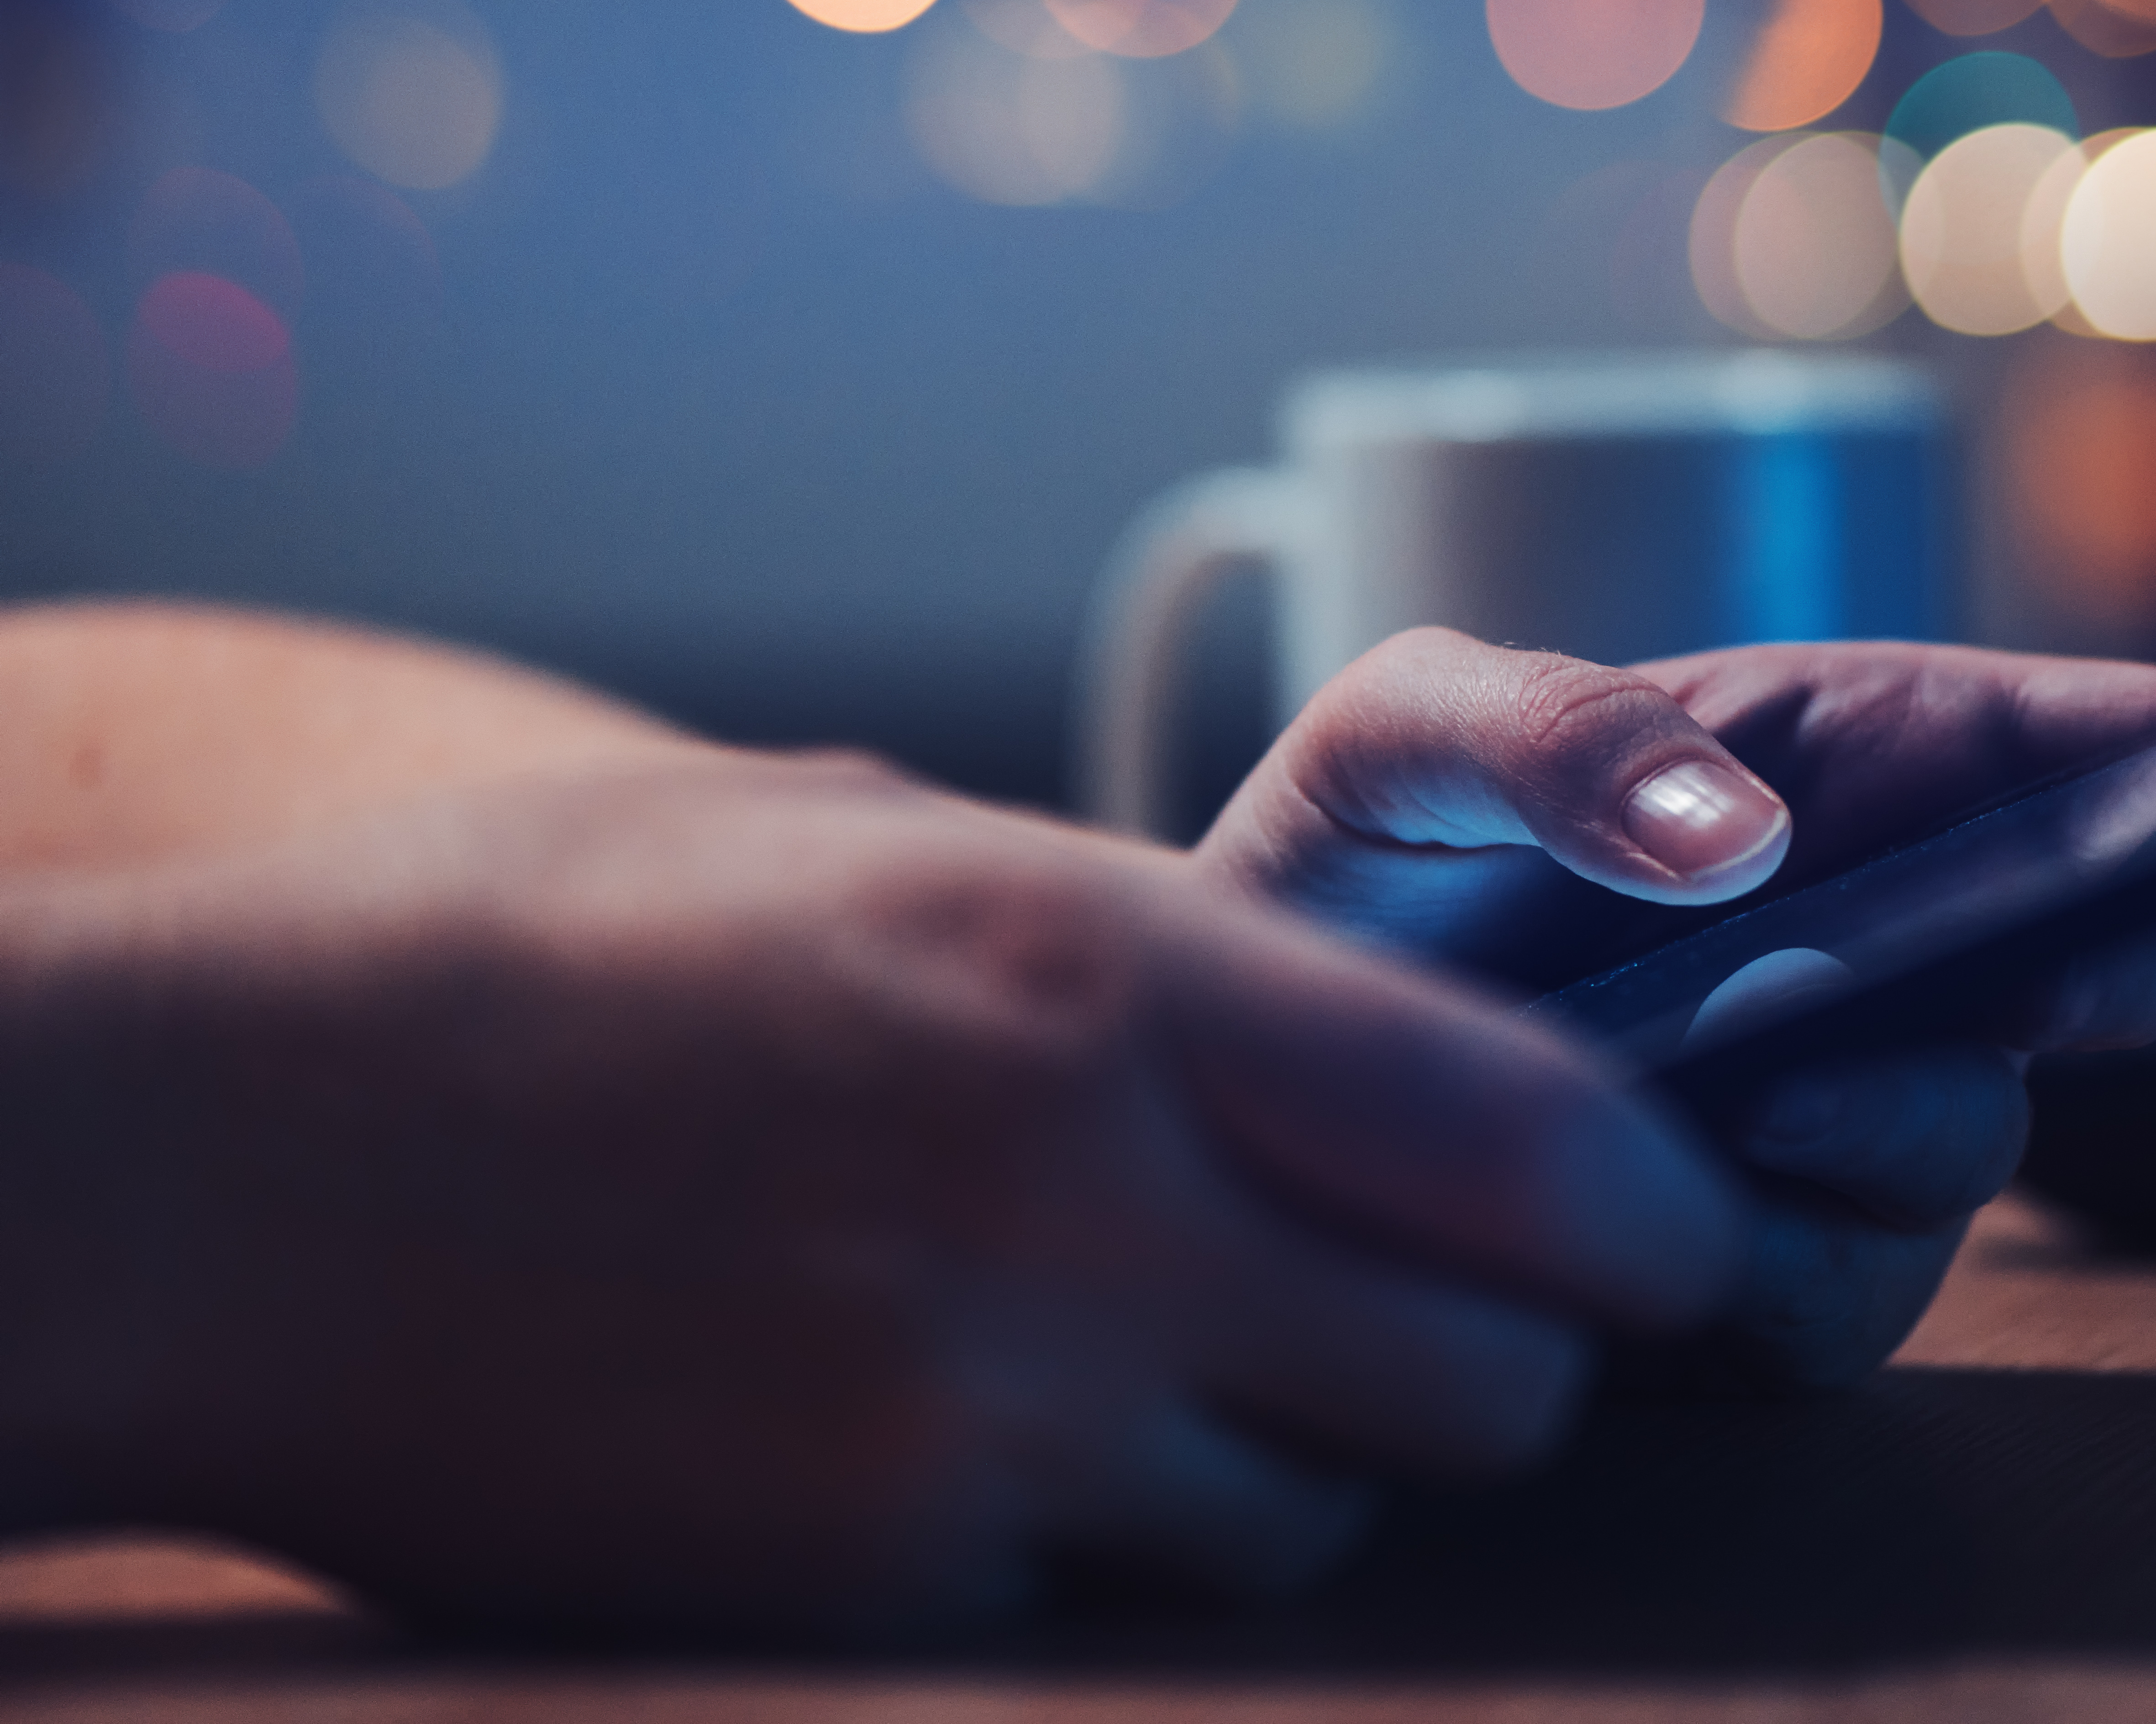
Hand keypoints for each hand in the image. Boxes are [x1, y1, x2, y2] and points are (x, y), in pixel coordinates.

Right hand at [0, 752, 1738, 1636]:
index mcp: (1100, 974)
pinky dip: (1100, 1537)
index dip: (1650, 1214)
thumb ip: (1125, 938)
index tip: (1658, 1228)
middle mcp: (1085, 1209)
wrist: (213, 1160)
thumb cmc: (534, 946)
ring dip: (1295, 1459)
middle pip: (1493, 1383)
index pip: (1540, 1148)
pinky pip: (1115, 1594)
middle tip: (1413, 1302)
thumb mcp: (867, 846)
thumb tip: (1324, 1011)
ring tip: (1146, 1354)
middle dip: (1496, 1358)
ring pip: (1319, 1520)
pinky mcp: (880, 1583)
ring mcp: (981, 1427)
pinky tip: (964, 1428)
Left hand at [1197, 631, 2155, 1390]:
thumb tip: (1745, 825)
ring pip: (1972, 1141)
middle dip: (2102, 948)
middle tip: (2073, 954)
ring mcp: (1838, 1122)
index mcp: (1811, 777)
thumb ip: (1548, 729)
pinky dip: (1771, 1256)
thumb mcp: (1400, 738)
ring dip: (1886, 1115)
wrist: (1223, 1082)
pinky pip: (1847, 1292)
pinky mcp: (1776, 1276)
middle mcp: (1865, 947)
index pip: (2034, 743)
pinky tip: (1674, 1211)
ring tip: (1746, 1077)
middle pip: (2077, 949)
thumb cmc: (1338, 876)